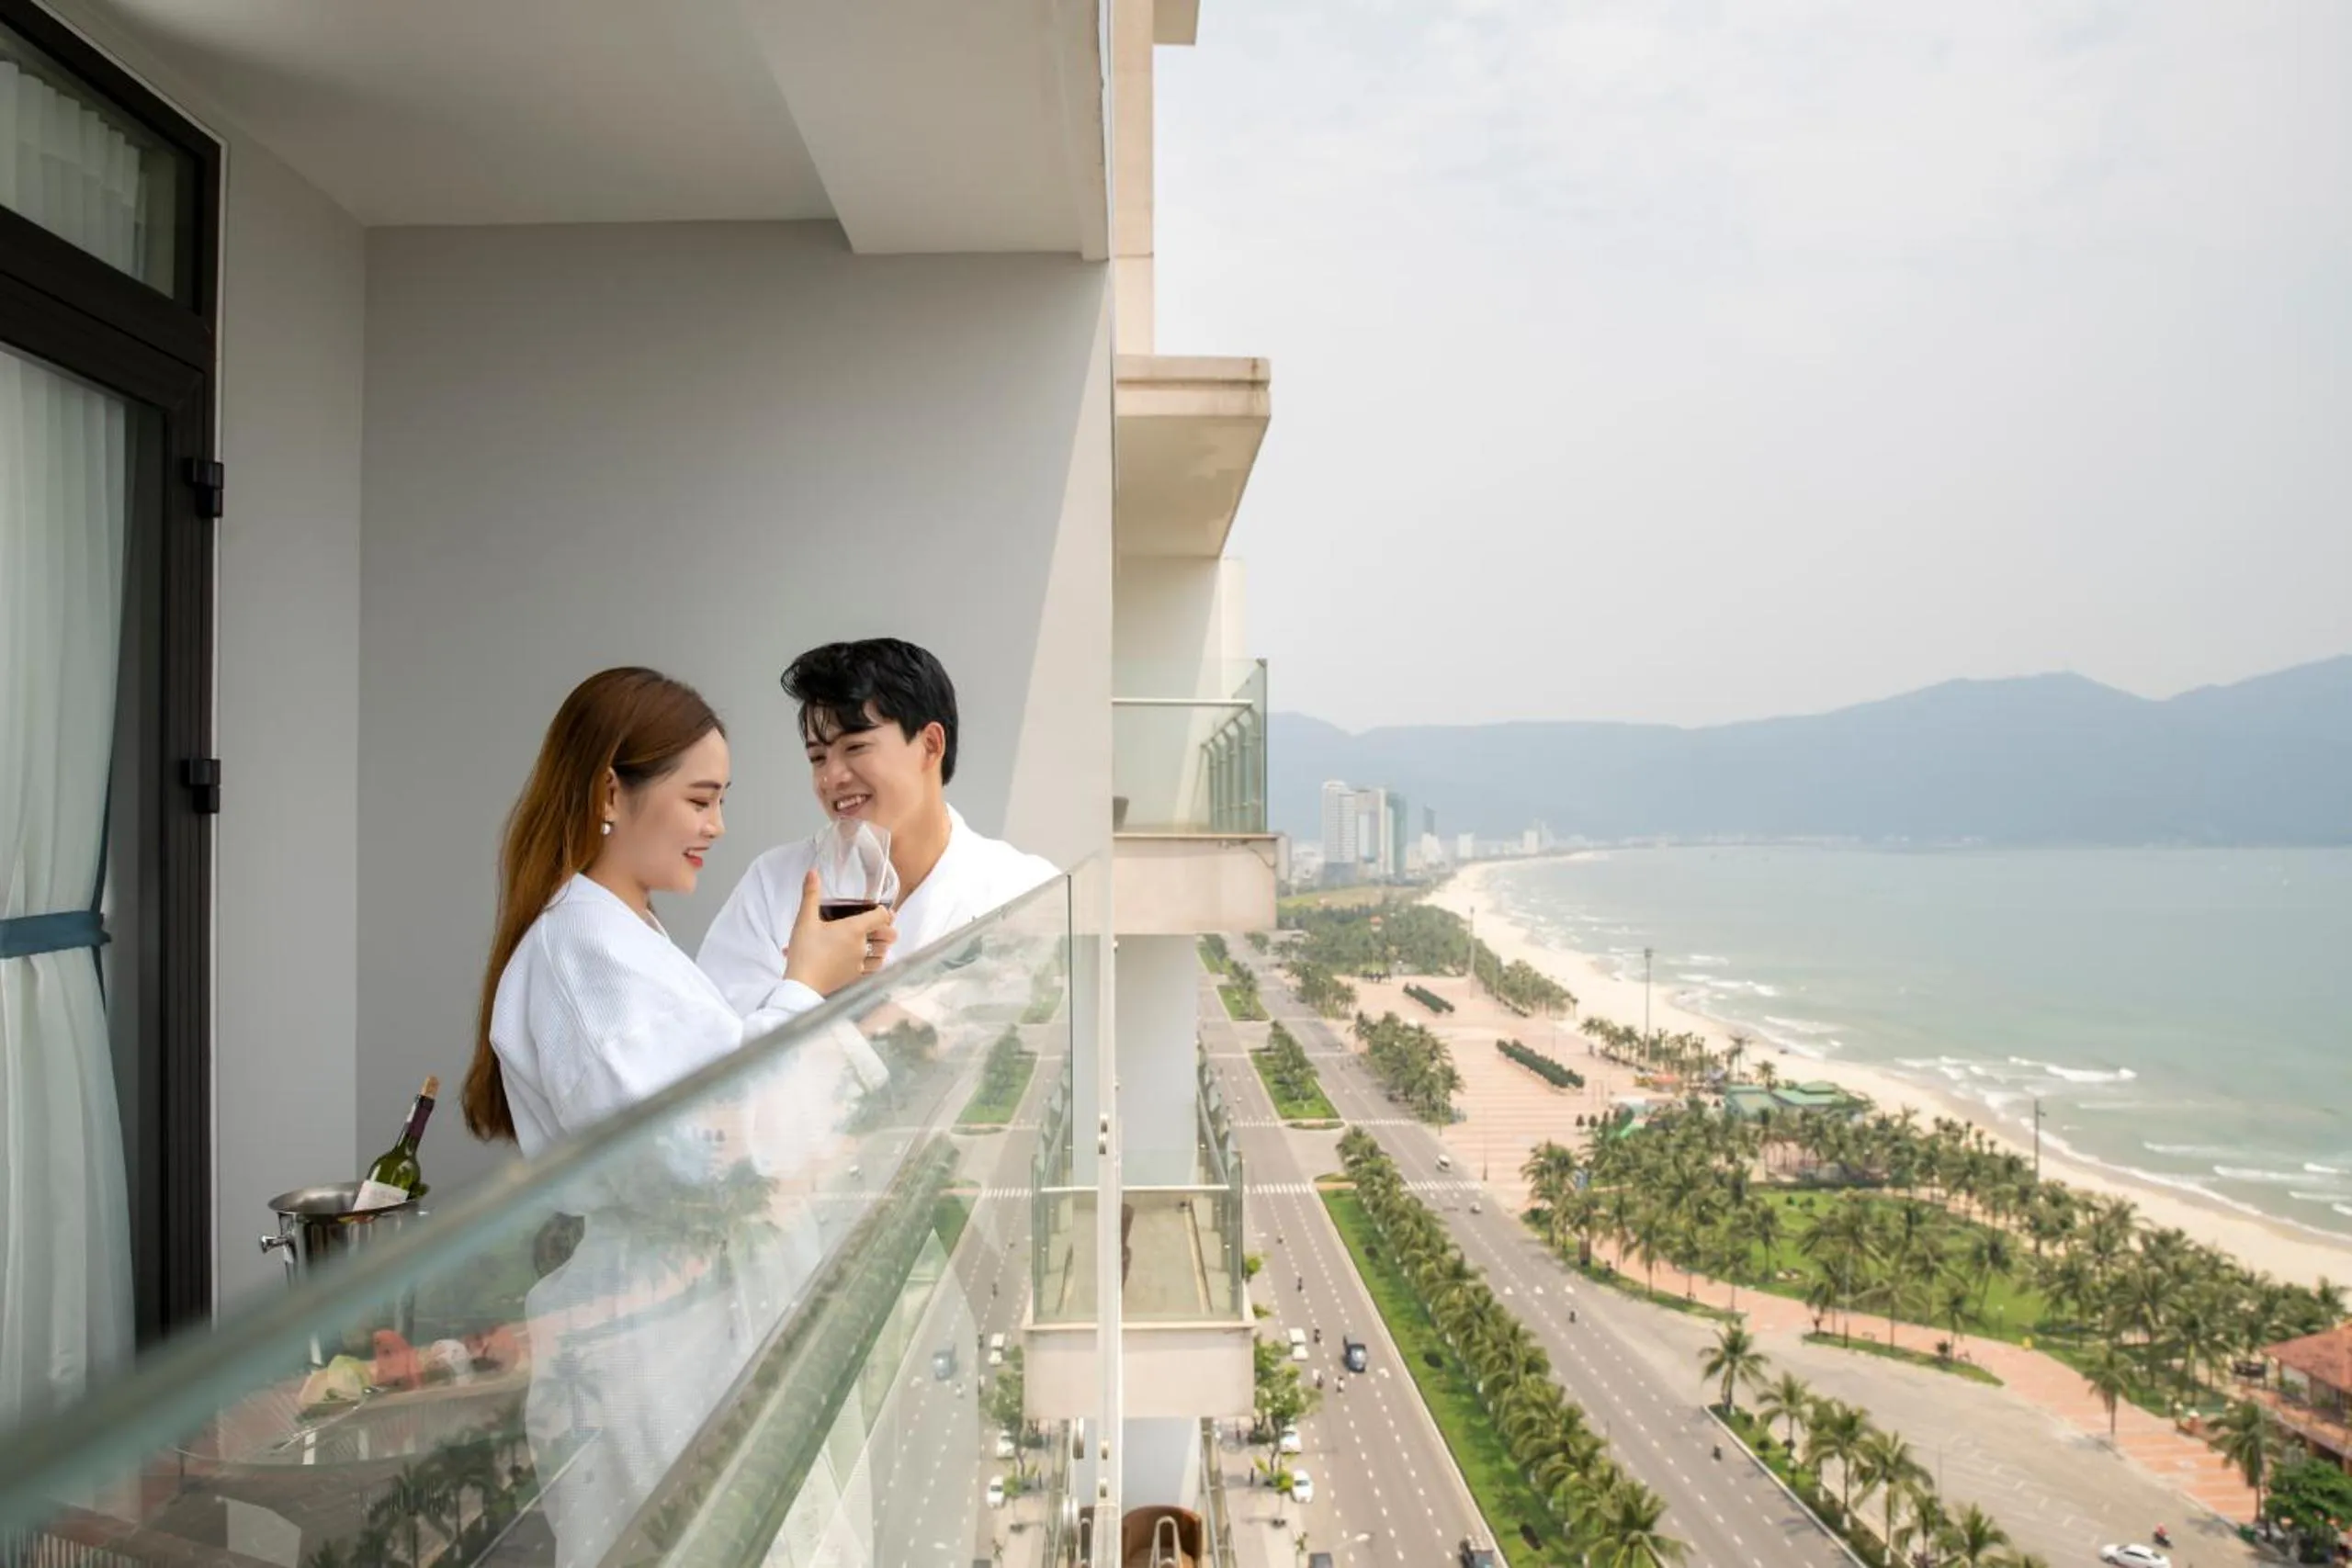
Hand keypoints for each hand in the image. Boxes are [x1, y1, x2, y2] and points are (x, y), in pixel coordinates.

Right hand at [782, 870, 895, 995]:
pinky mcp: (855, 978)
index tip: (878, 909)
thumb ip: (810, 894)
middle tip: (882, 925)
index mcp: (854, 929)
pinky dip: (875, 964)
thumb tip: (812, 872)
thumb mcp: (805, 920)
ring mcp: (860, 963)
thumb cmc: (804, 952)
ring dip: (883, 947)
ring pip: (883, 954)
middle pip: (889, 936)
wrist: (802, 984)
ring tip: (877, 942)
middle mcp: (862, 946)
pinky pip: (873, 970)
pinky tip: (867, 961)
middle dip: (888, 930)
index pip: (881, 916)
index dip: (884, 911)